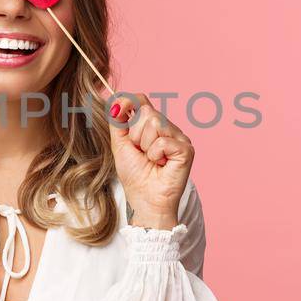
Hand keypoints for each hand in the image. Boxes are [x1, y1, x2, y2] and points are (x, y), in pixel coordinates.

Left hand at [104, 90, 194, 227]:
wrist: (145, 200)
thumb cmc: (135, 176)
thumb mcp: (120, 145)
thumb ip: (117, 122)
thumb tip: (115, 101)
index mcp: (153, 126)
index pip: (142, 100)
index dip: (129, 101)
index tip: (117, 110)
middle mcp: (168, 128)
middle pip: (147, 111)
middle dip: (135, 135)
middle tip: (141, 153)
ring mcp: (179, 137)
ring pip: (155, 123)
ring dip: (145, 145)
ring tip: (151, 160)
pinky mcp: (186, 149)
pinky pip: (162, 141)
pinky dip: (155, 155)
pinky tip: (161, 165)